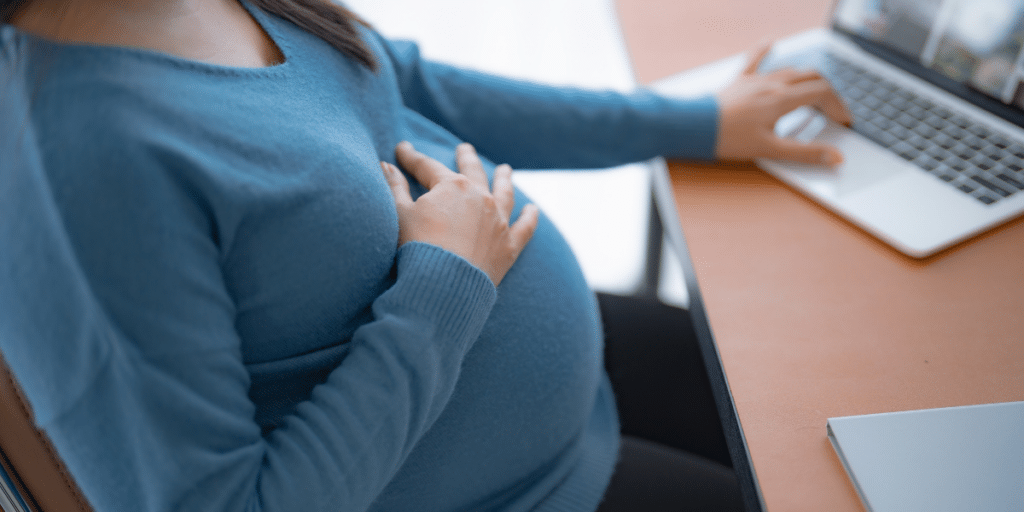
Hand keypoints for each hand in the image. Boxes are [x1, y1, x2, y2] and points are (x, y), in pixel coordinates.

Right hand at [382, 141, 539, 285]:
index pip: (427, 166)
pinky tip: (532, 209)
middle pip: (472, 172)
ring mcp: (498, 220)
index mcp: (451, 186)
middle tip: (464, 149)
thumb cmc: (417, 247)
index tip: (403, 149)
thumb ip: (395, 187)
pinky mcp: (509, 246)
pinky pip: (524, 227)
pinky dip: (530, 217)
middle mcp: (480, 197)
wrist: (443, 285)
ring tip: (505, 169)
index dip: (412, 158)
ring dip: (504, 179)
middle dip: (466, 158)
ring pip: (504, 192)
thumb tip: (386, 166)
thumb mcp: (400, 214)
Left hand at [716, 43, 851, 165]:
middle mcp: (772, 84)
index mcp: (782, 99)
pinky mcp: (739, 81)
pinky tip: (771, 42)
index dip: (838, 106)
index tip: (844, 121)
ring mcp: (755, 80)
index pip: (823, 93)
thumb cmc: (728, 139)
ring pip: (790, 70)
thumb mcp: (770, 150)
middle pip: (811, 78)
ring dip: (808, 79)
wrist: (695, 127)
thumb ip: (805, 153)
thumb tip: (835, 158)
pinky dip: (765, 50)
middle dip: (828, 92)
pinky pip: (754, 59)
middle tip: (833, 110)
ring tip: (816, 92)